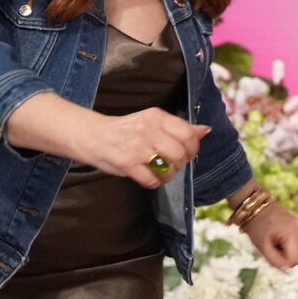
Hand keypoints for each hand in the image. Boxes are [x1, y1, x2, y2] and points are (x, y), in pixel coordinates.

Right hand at [78, 109, 209, 187]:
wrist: (92, 136)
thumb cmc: (126, 130)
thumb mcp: (152, 121)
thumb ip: (178, 127)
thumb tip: (205, 130)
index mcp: (156, 116)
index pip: (188, 134)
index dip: (192, 148)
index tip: (187, 153)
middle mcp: (147, 130)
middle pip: (180, 153)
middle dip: (181, 163)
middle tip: (173, 164)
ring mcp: (136, 147)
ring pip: (169, 167)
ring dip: (169, 174)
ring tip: (161, 171)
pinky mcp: (127, 164)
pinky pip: (152, 180)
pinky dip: (155, 182)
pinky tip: (149, 176)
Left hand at [241, 201, 297, 270]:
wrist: (255, 207)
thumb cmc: (257, 227)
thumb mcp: (263, 248)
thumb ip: (276, 262)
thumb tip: (289, 271)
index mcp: (294, 233)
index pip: (296, 260)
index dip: (283, 262)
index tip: (272, 253)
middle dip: (284, 256)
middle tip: (271, 245)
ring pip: (297, 250)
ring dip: (285, 250)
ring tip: (273, 239)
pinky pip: (296, 244)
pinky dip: (287, 244)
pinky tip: (278, 236)